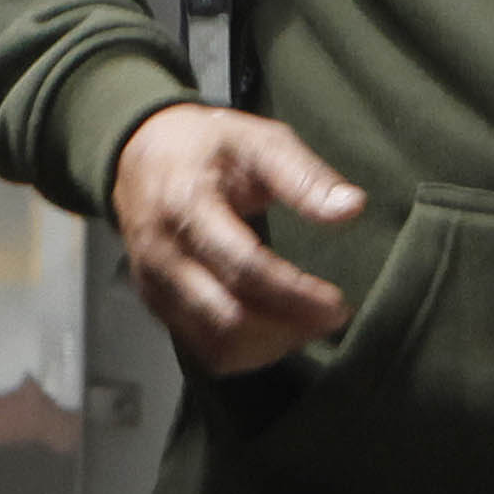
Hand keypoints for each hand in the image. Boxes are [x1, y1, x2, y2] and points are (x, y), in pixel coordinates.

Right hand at [108, 104, 366, 373]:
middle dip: (287, 328)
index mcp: (188, 204)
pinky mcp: (155, 304)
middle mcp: (163, 253)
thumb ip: (305, 177)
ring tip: (308, 325)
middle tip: (331, 317)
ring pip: (215, 344)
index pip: (243, 267)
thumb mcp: (260, 141)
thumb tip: (353, 208)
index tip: (337, 304)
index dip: (294, 294)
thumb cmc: (210, 146)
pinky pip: (201, 349)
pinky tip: (276, 332)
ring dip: (270, 346)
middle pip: (228, 317)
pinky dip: (245, 352)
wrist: (140, 153)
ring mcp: (154, 284)